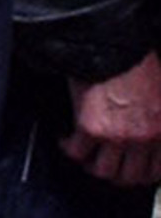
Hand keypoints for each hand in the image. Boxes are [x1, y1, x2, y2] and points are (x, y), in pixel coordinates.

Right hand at [61, 51, 160, 186]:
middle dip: (117, 174)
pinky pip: (76, 152)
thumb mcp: (158, 93)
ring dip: (92, 165)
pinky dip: (69, 148)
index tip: (132, 168)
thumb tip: (145, 124)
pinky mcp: (91, 128)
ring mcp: (117, 136)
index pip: (155, 171)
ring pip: (103, 171)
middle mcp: (143, 138)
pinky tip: (66, 139)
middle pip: (130, 177)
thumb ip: (155, 116)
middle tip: (106, 165)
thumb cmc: (138, 58)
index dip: (141, 173)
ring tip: (84, 154)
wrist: (115, 40)